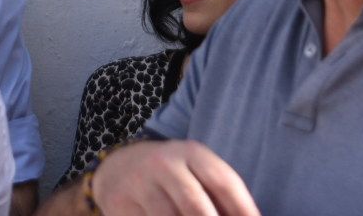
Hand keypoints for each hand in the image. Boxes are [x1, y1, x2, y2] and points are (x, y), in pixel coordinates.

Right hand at [90, 141, 259, 215]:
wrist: (118, 166)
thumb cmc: (172, 177)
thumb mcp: (195, 173)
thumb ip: (220, 197)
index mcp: (192, 153)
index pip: (224, 182)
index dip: (244, 209)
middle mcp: (165, 164)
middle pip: (196, 207)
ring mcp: (140, 184)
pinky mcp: (121, 204)